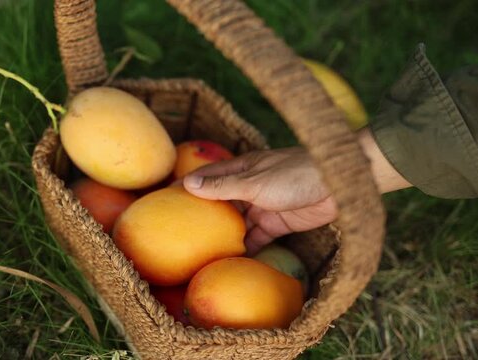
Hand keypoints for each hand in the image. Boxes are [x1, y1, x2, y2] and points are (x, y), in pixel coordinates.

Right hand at [183, 128, 410, 254]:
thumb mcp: (254, 182)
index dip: (188, 187)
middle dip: (205, 216)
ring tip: (203, 252)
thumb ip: (222, 187)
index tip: (166, 199)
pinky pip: (257, 237)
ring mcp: (263, 205)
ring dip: (225, 235)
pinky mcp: (278, 222)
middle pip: (221, 203)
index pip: (208, 177)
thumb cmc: (295, 175)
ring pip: (237, 223)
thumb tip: (188, 184)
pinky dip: (246, 247)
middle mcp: (249, 187)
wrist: (340, 185)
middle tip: (181, 233)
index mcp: (241, 169)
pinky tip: (232, 260)